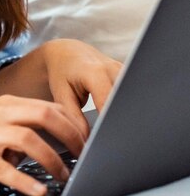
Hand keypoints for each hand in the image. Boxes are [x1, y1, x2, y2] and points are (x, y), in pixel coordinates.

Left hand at [0, 39, 122, 139]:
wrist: (68, 52)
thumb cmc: (62, 72)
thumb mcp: (61, 93)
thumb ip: (74, 118)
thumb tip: (87, 141)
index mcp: (94, 72)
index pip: (108, 103)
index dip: (109, 125)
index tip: (107, 142)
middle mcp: (113, 69)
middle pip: (125, 102)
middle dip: (122, 123)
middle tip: (115, 143)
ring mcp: (124, 71)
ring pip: (133, 99)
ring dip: (128, 116)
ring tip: (119, 133)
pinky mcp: (129, 76)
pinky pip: (132, 95)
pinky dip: (128, 109)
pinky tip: (125, 122)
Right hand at [0, 94, 84, 195]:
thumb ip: (19, 129)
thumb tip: (50, 146)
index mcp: (6, 104)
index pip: (49, 106)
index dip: (73, 122)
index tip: (89, 140)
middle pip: (44, 115)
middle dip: (71, 135)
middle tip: (85, 156)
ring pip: (28, 138)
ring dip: (52, 159)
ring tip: (65, 176)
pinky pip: (3, 167)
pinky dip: (24, 180)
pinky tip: (38, 190)